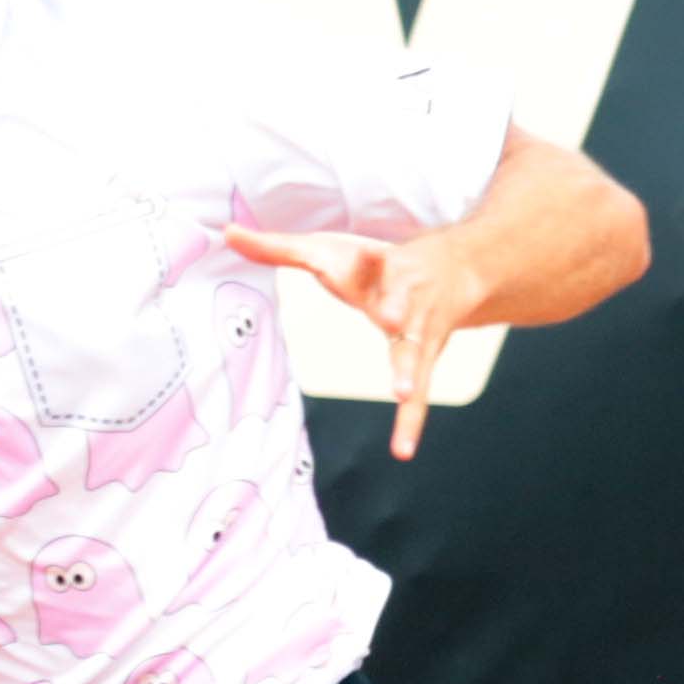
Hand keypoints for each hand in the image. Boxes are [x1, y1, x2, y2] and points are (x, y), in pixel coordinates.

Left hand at [222, 222, 479, 457]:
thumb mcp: (329, 248)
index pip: (368, 260)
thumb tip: (227, 232)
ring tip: (402, 392)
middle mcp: (404, 295)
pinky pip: (420, 392)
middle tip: (389, 318)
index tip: (354, 259)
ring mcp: (418, 327)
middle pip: (401, 300)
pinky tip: (403, 450)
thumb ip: (278, 247)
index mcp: (377, 265)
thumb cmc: (378, 259)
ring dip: (409, 370)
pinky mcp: (426, 355)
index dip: (364, 261)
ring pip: (414, 349)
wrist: (456, 267)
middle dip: (396, 309)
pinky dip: (412, 422)